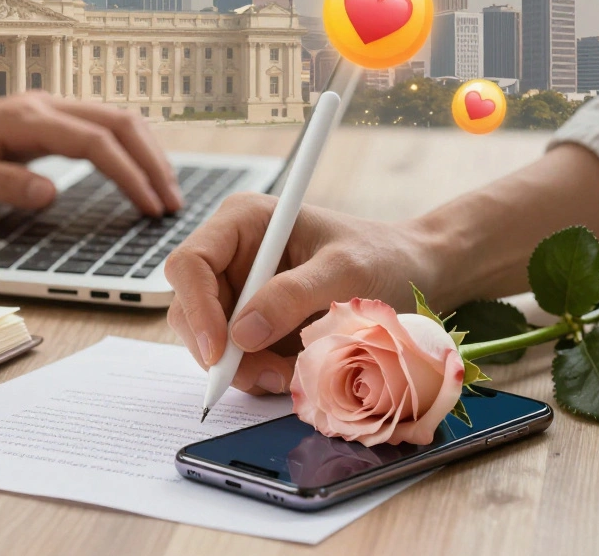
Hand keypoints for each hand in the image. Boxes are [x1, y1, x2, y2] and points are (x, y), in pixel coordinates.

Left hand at [0, 92, 181, 215]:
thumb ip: (1, 184)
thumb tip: (50, 193)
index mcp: (23, 118)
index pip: (95, 142)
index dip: (130, 175)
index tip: (151, 207)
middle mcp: (40, 106)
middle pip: (119, 122)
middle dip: (152, 162)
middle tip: (173, 204)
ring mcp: (43, 111)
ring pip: (114, 121)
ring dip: (145, 153)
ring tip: (164, 193)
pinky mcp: (41, 123)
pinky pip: (98, 129)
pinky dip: (127, 150)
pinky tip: (136, 174)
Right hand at [163, 193, 438, 394]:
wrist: (410, 274)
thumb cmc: (381, 257)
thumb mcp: (345, 271)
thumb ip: (293, 296)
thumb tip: (242, 334)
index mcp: (241, 223)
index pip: (189, 264)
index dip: (196, 309)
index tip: (221, 352)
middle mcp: (229, 255)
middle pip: (188, 307)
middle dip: (220, 350)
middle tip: (266, 375)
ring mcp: (238, 291)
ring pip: (207, 340)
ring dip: (242, 367)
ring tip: (291, 374)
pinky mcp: (250, 323)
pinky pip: (234, 357)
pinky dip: (257, 373)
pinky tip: (292, 371)